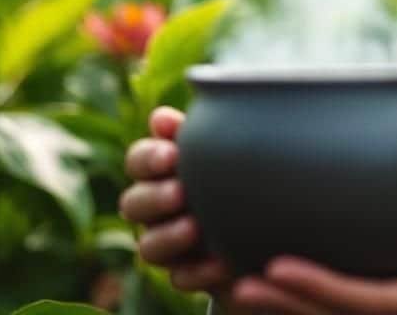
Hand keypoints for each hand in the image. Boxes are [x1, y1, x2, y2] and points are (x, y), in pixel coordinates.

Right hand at [118, 105, 233, 293]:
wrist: (264, 215)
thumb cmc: (235, 164)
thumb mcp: (221, 144)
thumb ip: (194, 130)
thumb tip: (160, 118)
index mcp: (159, 170)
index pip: (138, 160)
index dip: (149, 158)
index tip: (172, 155)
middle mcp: (153, 207)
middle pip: (133, 203)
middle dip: (154, 197)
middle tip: (179, 192)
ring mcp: (166, 243)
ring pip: (147, 246)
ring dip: (168, 237)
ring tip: (195, 227)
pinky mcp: (186, 273)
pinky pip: (182, 278)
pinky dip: (200, 272)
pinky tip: (222, 262)